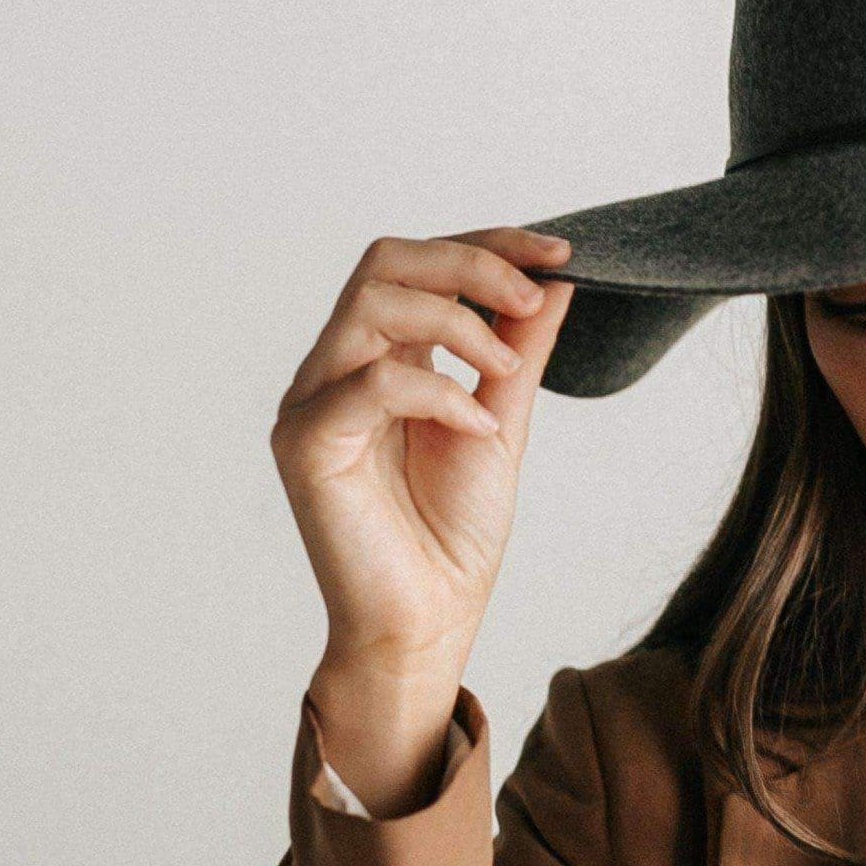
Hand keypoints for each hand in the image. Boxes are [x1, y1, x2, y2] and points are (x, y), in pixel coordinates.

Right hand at [272, 226, 576, 693]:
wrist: (431, 621)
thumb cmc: (454, 533)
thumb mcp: (504, 422)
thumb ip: (519, 352)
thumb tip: (555, 280)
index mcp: (379, 357)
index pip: (417, 263)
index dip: (488, 245)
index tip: (559, 253)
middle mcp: (336, 369)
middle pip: (386, 262)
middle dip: (472, 265)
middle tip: (533, 299)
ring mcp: (313, 403)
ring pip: (372, 304)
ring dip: (459, 323)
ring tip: (507, 373)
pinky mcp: (306, 444)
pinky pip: (370, 383)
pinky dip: (440, 392)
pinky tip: (479, 427)